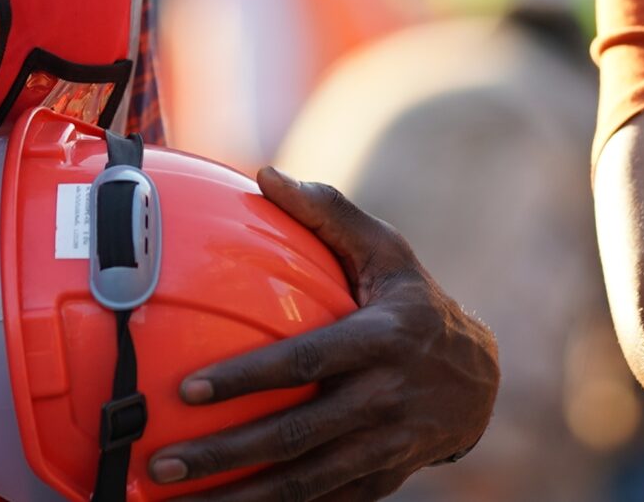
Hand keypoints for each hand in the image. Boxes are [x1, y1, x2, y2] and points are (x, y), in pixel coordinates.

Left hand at [147, 167, 499, 500]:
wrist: (480, 382)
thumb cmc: (416, 303)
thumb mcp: (388, 251)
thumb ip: (329, 212)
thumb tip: (265, 174)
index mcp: (383, 339)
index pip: (307, 361)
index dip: (248, 378)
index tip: (188, 390)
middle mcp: (386, 398)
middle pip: (295, 436)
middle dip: (225, 454)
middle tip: (162, 463)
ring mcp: (386, 448)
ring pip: (304, 482)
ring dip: (240, 498)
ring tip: (177, 501)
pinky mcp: (382, 481)